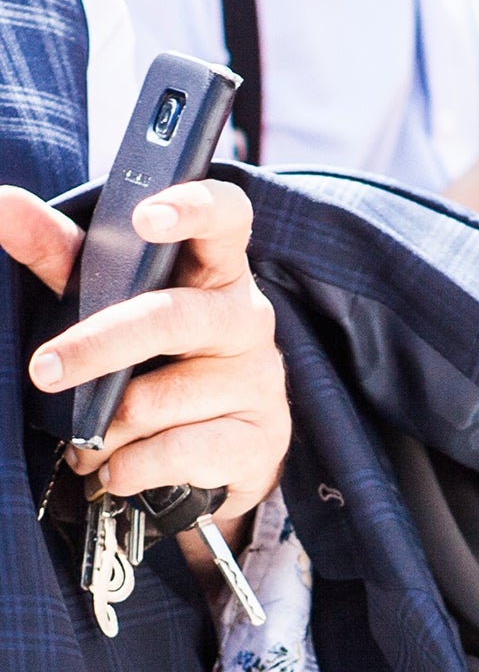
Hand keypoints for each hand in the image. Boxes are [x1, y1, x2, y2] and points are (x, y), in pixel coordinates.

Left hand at [2, 180, 288, 530]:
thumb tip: (3, 203)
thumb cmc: (158, 355)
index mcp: (217, 269)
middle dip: (102, 344)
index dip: (192, 209)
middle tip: (46, 369)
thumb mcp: (116, 301)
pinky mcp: (261, 439)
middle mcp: (247, 316)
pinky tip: (121, 466)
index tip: (146, 216)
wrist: (222, 446)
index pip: (225, 217)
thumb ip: (61, 253)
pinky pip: (175, 454)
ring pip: (159, 401)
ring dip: (106, 429)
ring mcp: (260, 378)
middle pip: (172, 317)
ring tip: (90, 440)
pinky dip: (129, 468)